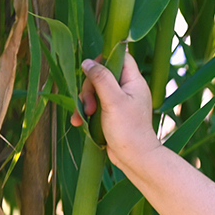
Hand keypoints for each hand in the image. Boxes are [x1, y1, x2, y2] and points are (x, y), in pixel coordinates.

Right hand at [70, 53, 159, 169]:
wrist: (134, 158)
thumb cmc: (128, 129)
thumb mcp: (113, 100)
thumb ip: (101, 78)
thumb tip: (88, 62)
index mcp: (134, 81)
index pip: (121, 57)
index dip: (105, 58)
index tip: (92, 69)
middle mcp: (128, 89)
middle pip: (102, 74)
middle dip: (89, 88)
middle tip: (89, 104)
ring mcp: (120, 102)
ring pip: (95, 90)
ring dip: (85, 102)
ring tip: (84, 116)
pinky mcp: (111, 114)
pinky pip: (94, 106)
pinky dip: (86, 112)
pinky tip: (79, 123)